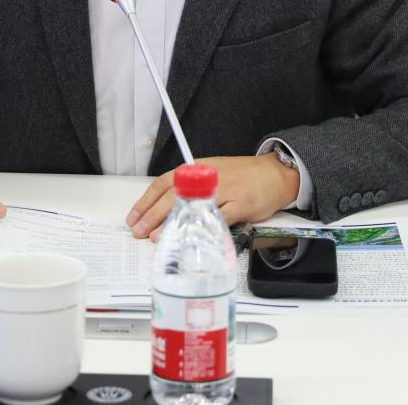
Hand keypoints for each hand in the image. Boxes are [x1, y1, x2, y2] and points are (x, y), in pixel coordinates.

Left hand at [125, 154, 299, 239]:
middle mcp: (207, 178)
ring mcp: (224, 190)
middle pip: (173, 196)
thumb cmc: (242, 177)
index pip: (164, 183)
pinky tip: (191, 238)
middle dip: (152, 215)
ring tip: (156, 237)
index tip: (133, 217)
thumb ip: (190, 189)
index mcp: (196, 169)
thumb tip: (163, 212)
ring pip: (192, 207)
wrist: (274, 174)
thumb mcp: (211, 175)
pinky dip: (203, 229)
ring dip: (172, 223)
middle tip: (138, 231)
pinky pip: (219, 218)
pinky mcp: (240, 203)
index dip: (146, 201)